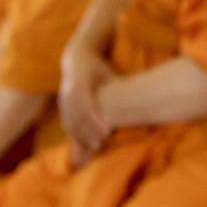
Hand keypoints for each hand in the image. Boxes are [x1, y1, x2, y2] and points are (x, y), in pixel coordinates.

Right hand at [58, 46, 114, 162]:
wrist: (78, 59)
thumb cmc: (100, 68)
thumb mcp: (110, 74)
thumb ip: (121, 87)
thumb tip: (144, 97)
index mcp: (80, 83)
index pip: (86, 106)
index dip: (96, 121)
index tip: (108, 132)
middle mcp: (69, 91)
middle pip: (77, 117)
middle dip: (88, 132)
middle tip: (100, 145)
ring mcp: (63, 98)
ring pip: (70, 121)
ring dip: (81, 136)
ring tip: (95, 147)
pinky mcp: (62, 104)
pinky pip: (67, 121)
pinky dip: (75, 133)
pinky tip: (85, 143)